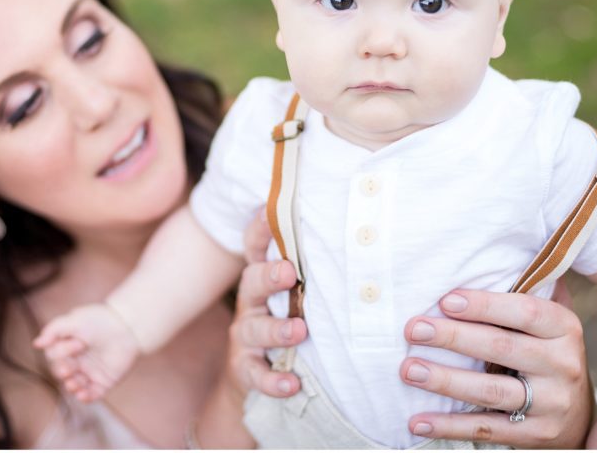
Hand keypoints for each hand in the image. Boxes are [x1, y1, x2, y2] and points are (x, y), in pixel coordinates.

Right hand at [34, 303, 139, 402]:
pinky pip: (92, 394)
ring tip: (73, 384)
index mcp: (69, 345)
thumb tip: (36, 343)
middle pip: (62, 372)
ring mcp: (90, 372)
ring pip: (74, 385)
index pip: (55, 356)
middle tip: (69, 367)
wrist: (127, 326)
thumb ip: (54, 329)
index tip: (77, 342)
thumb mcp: (75, 320)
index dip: (61, 352)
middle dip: (62, 372)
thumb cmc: (100, 320)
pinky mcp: (104, 381)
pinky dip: (85, 397)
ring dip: (71, 387)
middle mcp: (78, 360)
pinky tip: (82, 394)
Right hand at [226, 210, 307, 398]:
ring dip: (277, 329)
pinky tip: (292, 384)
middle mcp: (251, 302)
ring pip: (255, 329)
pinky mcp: (245, 369)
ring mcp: (245, 336)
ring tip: (299, 330)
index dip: (260, 229)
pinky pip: (255, 375)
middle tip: (289, 272)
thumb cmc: (282, 319)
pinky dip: (273, 380)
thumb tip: (351, 231)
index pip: (255, 247)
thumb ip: (309, 268)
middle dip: (269, 276)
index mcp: (262, 278)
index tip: (269, 211)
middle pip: (252, 282)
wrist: (250, 375)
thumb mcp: (290, 293)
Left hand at [400, 285, 591, 448]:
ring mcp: (552, 404)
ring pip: (491, 391)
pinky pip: (488, 430)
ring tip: (409, 370)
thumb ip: (528, 285)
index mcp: (563, 327)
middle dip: (453, 338)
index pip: (524, 311)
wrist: (580, 414)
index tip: (445, 300)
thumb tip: (492, 242)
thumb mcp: (548, 317)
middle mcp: (563, 364)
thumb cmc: (547, 347)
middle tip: (413, 329)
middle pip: (502, 347)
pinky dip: (450, 426)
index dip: (484, 305)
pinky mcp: (537, 437)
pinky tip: (418, 421)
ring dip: (446, 381)